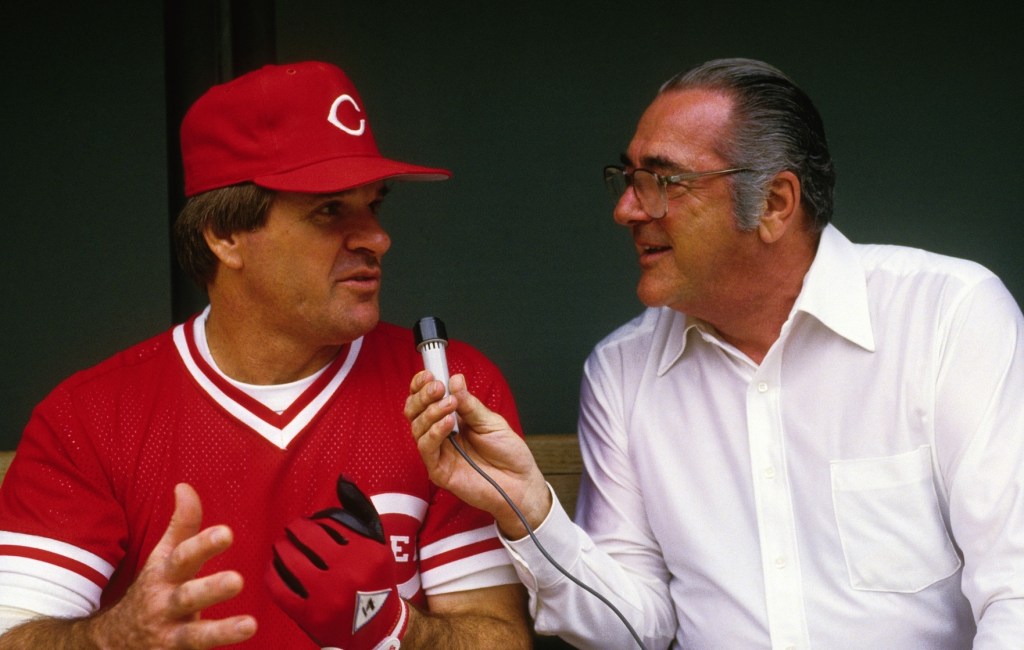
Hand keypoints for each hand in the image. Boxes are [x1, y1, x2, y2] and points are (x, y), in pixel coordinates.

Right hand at [89, 483, 255, 647]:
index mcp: (165, 575)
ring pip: (194, 636)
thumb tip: (185, 486)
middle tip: (237, 580)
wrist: (112, 640)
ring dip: (221, 632)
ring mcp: (170, 636)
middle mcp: (166, 604)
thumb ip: (181, 525)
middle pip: (189, 596)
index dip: (203, 544)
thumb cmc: (153, 588)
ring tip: (250, 625)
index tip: (227, 533)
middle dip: (211, 589)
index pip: (184, 556)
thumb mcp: (162, 557)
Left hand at [266, 475, 407, 649]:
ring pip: (291, 560)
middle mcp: (349, 572)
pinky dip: (272, 574)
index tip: (308, 523)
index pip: (329, 524)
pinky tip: (273, 568)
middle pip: (307, 538)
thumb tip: (342, 478)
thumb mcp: (377, 544)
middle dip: (294, 530)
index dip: (314, 521)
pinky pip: (280, 588)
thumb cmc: (375, 579)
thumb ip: (360, 510)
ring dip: (281, 549)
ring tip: (281, 546)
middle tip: (290, 531)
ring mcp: (328, 595)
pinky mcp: (310, 615)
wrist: (379, 628)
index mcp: (367, 552)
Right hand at [404, 372, 550, 537]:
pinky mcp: (438, 471)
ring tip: (451, 405)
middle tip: (438, 388)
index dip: (422, 386)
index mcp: (451, 419)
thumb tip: (455, 379)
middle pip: (415, 411)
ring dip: (431, 412)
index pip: (426, 399)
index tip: (429, 374)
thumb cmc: (508, 453)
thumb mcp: (491, 421)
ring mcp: (438, 453)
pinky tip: (448, 423)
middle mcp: (440, 434)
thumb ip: (470, 403)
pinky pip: (426, 449)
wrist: (520, 483)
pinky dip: (434, 433)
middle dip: (423, 396)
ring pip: (417, 428)